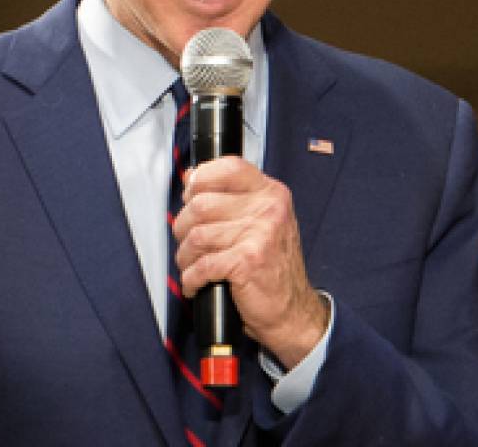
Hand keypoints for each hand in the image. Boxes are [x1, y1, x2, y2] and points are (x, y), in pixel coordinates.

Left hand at [173, 157, 328, 367]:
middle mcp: (268, 209)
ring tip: (194, 265)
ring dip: (186, 257)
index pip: (227, 167)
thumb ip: (232, 199)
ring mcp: (260, 234)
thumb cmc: (273, 268)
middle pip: (201, 203)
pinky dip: (192, 278)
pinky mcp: (247, 261)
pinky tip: (197, 283)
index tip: (190, 194)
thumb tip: (191, 179)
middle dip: (183, 227)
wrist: (293, 310)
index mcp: (271, 194)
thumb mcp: (262, 222)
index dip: (200, 179)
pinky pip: (201, 265)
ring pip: (196, 235)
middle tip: (189, 242)